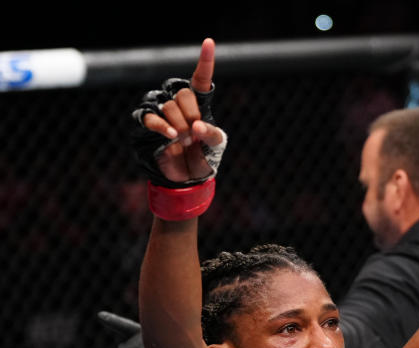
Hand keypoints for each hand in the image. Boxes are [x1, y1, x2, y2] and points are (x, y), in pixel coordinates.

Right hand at [131, 38, 225, 187]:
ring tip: (185, 139)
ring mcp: (161, 112)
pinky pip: (149, 117)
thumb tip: (196, 126)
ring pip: (167, 105)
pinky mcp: (146, 124)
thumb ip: (211, 133)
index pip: (201, 79)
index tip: (209, 42)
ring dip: (179, 124)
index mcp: (198, 103)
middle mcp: (178, 103)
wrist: (186, 178)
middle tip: (195, 133)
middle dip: (191, 114)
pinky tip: (172, 136)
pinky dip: (162, 126)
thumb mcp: (216, 145)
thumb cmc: (203, 157)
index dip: (205, 61)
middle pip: (182, 93)